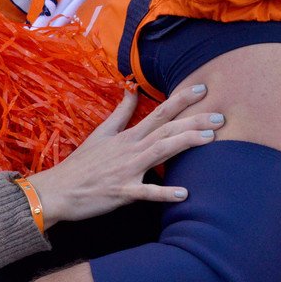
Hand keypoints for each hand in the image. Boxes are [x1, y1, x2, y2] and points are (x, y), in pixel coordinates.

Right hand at [28, 85, 223, 225]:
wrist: (58, 189)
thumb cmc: (81, 164)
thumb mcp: (100, 133)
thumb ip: (120, 113)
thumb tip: (132, 90)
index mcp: (127, 135)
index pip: (159, 112)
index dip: (181, 99)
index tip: (203, 88)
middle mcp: (130, 149)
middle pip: (167, 129)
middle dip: (194, 120)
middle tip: (221, 116)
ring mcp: (127, 170)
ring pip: (160, 152)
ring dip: (185, 143)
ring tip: (210, 139)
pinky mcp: (122, 192)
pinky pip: (146, 192)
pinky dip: (164, 192)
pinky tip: (185, 193)